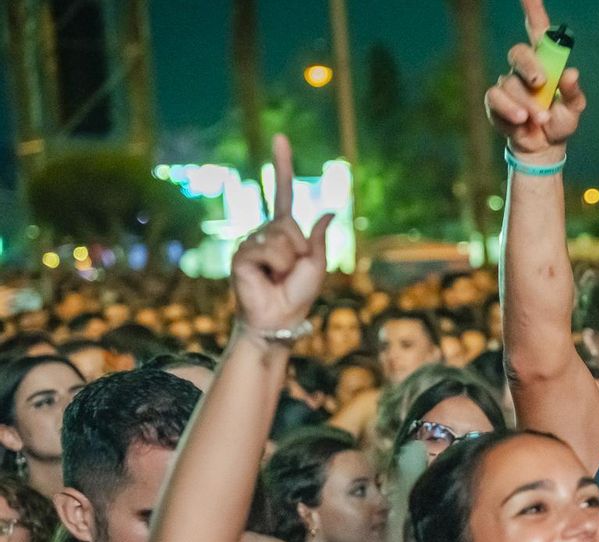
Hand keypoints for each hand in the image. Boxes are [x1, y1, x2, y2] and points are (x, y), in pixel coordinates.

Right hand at [230, 135, 332, 335]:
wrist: (281, 318)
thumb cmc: (298, 293)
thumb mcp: (317, 264)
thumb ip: (319, 238)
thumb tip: (330, 211)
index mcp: (284, 230)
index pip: (283, 193)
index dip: (282, 166)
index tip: (280, 138)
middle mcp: (264, 231)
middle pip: (289, 224)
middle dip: (299, 249)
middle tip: (290, 270)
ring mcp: (250, 241)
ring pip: (279, 238)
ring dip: (288, 261)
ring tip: (278, 276)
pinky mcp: (240, 254)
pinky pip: (266, 249)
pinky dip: (274, 265)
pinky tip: (266, 276)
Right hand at [487, 0, 587, 161]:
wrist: (544, 147)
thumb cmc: (559, 121)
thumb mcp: (573, 109)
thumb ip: (573, 93)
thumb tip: (571, 74)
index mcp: (545, 62)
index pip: (537, 29)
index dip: (532, 8)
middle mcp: (524, 68)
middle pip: (519, 52)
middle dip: (530, 66)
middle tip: (541, 83)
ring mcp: (508, 84)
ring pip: (510, 83)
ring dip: (527, 103)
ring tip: (540, 119)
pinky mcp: (495, 101)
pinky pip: (496, 98)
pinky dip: (510, 111)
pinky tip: (522, 122)